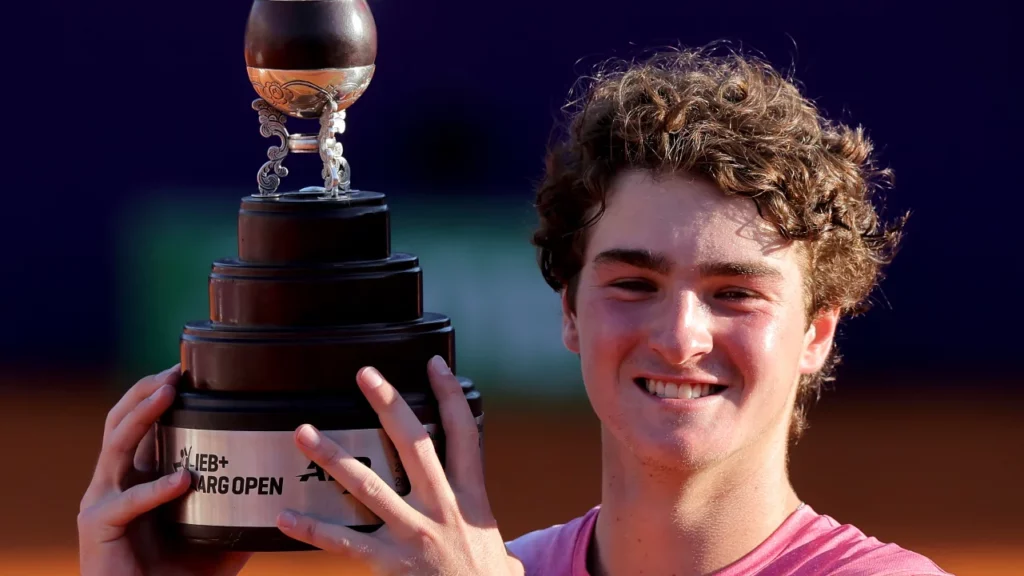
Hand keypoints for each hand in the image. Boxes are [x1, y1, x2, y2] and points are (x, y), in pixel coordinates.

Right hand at [78, 366, 251, 575]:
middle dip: (147, 390)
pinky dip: (156, 489)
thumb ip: (244, 511)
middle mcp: (116, 481)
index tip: (190, 370)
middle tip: (176, 370)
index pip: (145, 423)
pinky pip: (128, 502)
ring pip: (116, 445)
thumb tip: (286, 492)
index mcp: (140, 476)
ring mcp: (102, 500)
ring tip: (168, 393)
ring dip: (142, 415)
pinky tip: (183, 480)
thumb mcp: (219, 536)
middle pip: (122, 420)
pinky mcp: (97, 527)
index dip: (160, 393)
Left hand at [275, 356, 522, 575]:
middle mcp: (442, 509)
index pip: (463, 433)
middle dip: (389, 405)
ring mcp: (413, 534)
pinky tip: (285, 517)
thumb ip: (490, 539)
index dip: (450, 395)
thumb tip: (506, 554)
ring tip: (304, 432)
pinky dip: (312, 529)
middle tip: (365, 375)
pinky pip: (344, 541)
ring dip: (333, 456)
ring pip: (368, 485)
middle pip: (414, 444)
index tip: (433, 364)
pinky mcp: (389, 563)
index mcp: (470, 499)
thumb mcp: (500, 553)